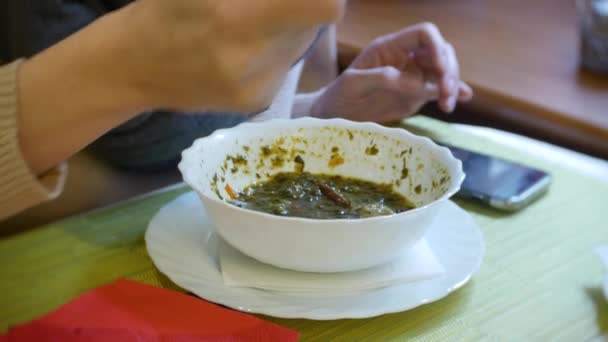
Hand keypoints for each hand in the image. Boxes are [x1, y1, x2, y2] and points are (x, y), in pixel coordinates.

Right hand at [119, 0, 346, 111]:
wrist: (130, 69)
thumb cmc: (161, 12)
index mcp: (235, 20)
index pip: (323, 7)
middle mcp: (252, 60)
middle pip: (314, 21)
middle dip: (299, 4)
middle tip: (267, 4)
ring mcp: (257, 88)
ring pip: (301, 43)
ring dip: (288, 25)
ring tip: (248, 23)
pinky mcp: (257, 102)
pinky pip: (285, 64)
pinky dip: (273, 49)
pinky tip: (241, 49)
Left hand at [312, 23, 472, 121]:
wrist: (336, 115)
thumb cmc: (339, 94)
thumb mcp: (353, 84)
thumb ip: (382, 78)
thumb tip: (415, 83)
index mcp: (391, 48)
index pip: (423, 34)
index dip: (436, 47)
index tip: (440, 69)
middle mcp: (406, 58)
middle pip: (440, 52)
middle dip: (449, 70)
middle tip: (445, 92)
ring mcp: (413, 76)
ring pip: (444, 72)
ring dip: (451, 85)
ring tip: (447, 105)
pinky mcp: (416, 95)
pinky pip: (438, 90)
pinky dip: (453, 93)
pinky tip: (463, 98)